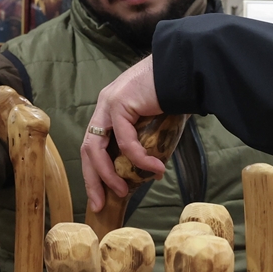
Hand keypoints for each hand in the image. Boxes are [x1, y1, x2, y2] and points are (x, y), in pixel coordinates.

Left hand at [80, 56, 162, 213]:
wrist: (184, 68)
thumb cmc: (175, 95)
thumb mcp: (154, 123)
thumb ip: (145, 142)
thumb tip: (149, 173)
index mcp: (109, 110)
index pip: (93, 146)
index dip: (95, 173)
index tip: (101, 196)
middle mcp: (104, 107)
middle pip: (87, 150)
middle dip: (93, 180)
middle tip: (101, 203)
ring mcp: (108, 104)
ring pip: (97, 148)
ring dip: (109, 174)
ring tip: (124, 191)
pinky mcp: (120, 103)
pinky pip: (126, 140)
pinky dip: (139, 159)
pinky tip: (155, 169)